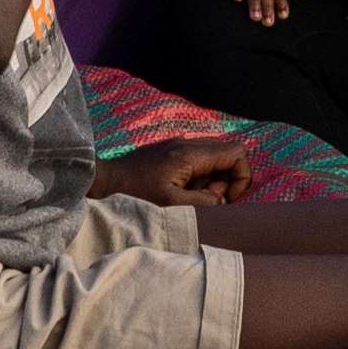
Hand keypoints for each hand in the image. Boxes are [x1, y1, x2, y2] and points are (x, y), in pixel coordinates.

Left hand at [102, 131, 262, 206]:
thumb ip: (203, 201)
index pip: (237, 153)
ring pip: (214, 160)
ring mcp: (180, 147)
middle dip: (226, 182)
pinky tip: (179, 193)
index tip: (225, 199)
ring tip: (190, 199)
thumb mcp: (171, 204)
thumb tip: (221, 200)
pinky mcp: (172, 153)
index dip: (241, 178)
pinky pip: (198, 163)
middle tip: (206, 202)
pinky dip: (198, 180)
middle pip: (228, 155)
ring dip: (211, 183)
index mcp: (191, 153)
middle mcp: (189, 144)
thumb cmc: (135, 194)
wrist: (106, 181)